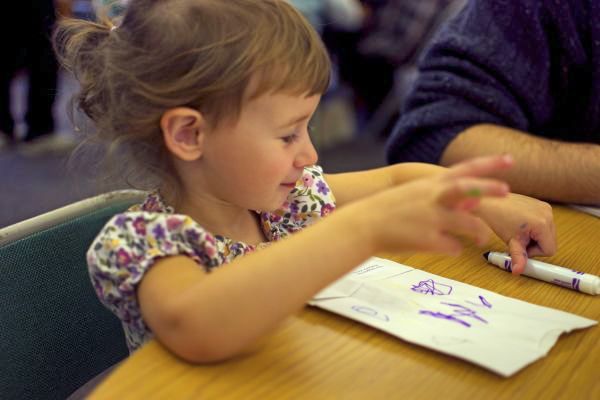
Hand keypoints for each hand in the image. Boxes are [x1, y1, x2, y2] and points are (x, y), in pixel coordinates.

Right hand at [355, 155, 512, 254]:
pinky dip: (453, 248)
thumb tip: (472, 205)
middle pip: (468, 189)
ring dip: (479, 233)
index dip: (489, 164)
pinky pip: (452, 247)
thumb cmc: (388, 210)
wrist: (363, 225)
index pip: (465, 169)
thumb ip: (444, 199)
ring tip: (481, 239)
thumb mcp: (416, 196)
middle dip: (489, 189)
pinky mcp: (428, 239)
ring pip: (468, 225)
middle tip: (506, 191)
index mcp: (430, 185)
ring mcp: (431, 218)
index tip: (510, 160)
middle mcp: (433, 198)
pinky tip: (447, 248)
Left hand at [476, 193, 555, 273]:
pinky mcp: (542, 205)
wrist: (489, 202)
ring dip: (535, 237)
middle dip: (535, 245)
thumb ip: (518, 258)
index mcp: (543, 223)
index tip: (521, 247)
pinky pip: (544, 224)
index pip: (550, 250)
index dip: (534, 253)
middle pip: (550, 242)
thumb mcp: (511, 242)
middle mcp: (548, 214)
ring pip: (548, 234)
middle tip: (518, 240)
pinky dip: (535, 228)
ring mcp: (546, 208)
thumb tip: (518, 272)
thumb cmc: (498, 219)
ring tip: (518, 232)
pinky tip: (521, 225)